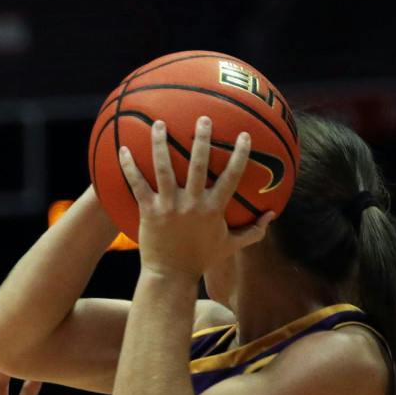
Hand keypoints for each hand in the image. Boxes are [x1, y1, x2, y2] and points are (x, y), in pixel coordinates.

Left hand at [119, 116, 272, 277]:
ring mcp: (168, 206)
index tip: (244, 135)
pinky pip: (137, 185)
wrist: (170, 276)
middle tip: (203, 118)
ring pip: (163, 169)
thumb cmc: (200, 260)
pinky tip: (123, 150)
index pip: (232, 176)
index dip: (240, 154)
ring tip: (159, 124)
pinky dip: (129, 168)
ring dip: (160, 144)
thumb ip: (253, 231)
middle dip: (201, 139)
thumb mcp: (230, 246)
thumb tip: (272, 216)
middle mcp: (192, 203)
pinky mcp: (148, 211)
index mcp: (214, 208)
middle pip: (198, 164)